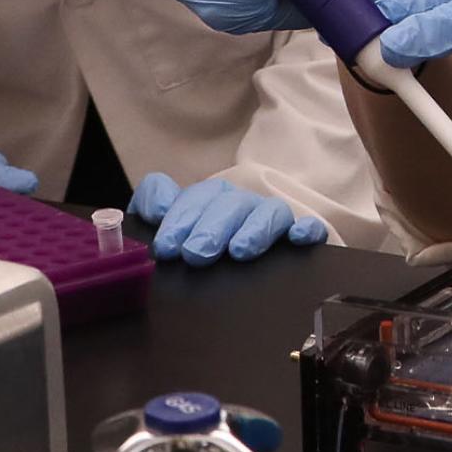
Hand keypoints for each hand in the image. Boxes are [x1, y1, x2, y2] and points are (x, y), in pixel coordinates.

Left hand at [128, 172, 328, 265]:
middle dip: (209, 227)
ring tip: (238, 252)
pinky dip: (304, 229)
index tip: (165, 246)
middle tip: (194, 254)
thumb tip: (144, 212)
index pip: (188, 196)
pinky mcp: (299, 233)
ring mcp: (268, 218)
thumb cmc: (209, 247)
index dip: (175, 215)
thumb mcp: (174, 236)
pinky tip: (298, 238)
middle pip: (225, 202)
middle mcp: (236, 204)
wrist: (259, 255)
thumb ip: (153, 215)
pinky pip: (307, 225)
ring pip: (265, 211)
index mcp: (204, 202)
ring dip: (251, 229)